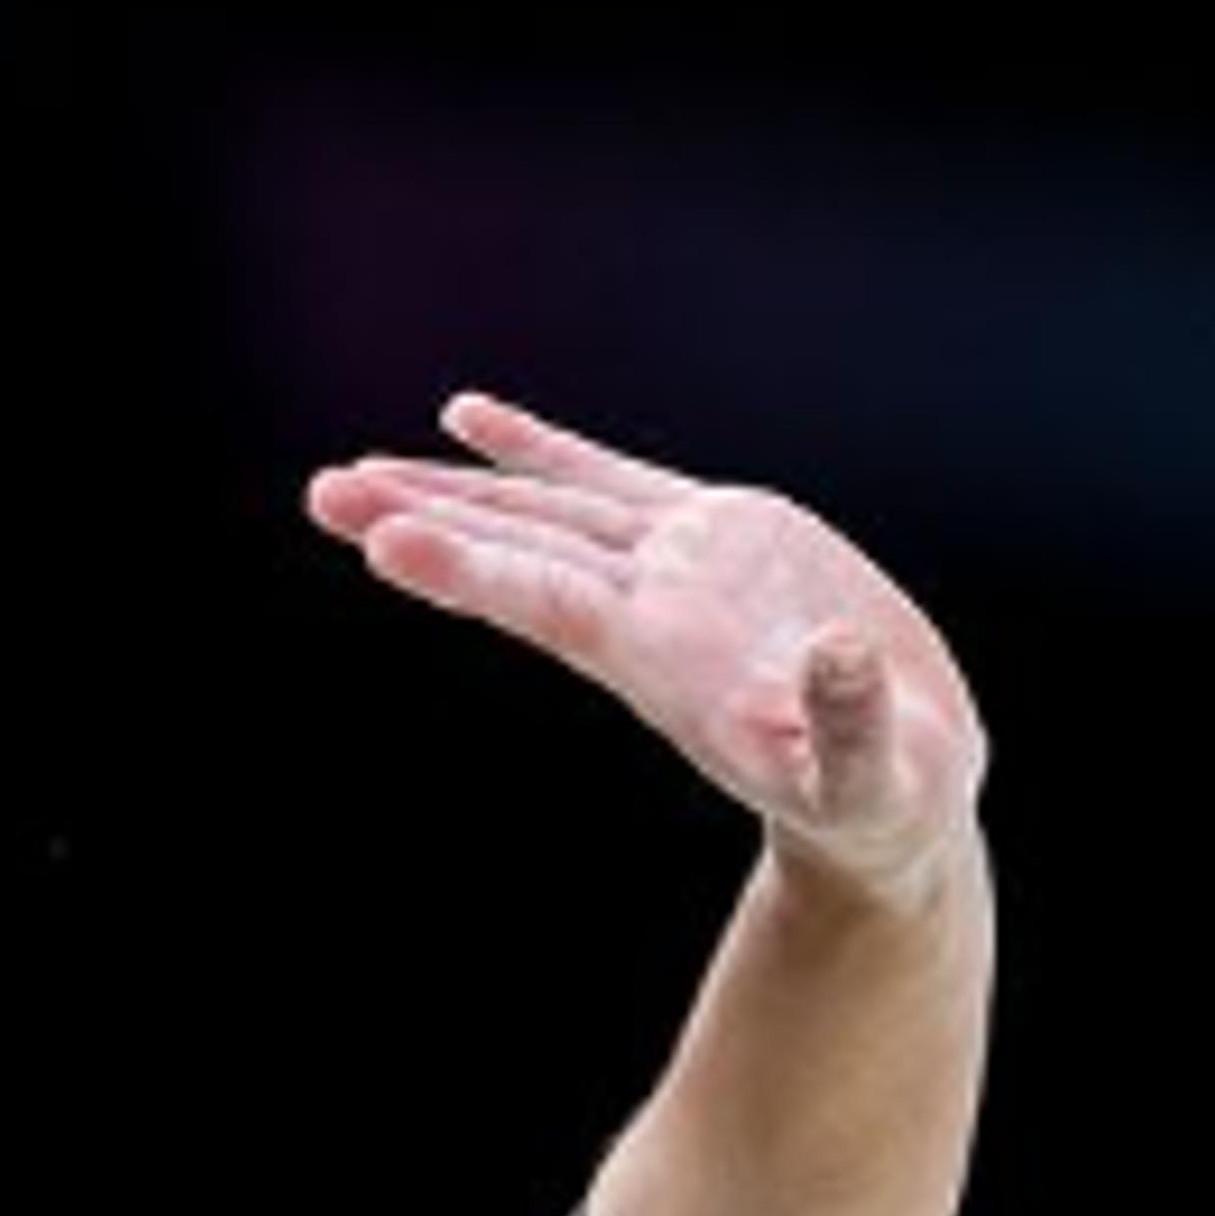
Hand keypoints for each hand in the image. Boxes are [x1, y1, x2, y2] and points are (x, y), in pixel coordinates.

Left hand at [304, 394, 987, 901]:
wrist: (892, 786)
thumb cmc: (877, 800)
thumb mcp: (871, 778)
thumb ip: (848, 726)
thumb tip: (835, 656)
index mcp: (667, 661)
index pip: (547, 603)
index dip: (468, 569)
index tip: (379, 542)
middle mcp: (648, 607)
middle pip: (515, 550)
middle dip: (421, 518)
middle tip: (322, 492)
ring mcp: (675, 565)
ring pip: (541, 510)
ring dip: (451, 486)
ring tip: (355, 468)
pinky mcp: (717, 531)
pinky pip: (605, 476)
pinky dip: (537, 446)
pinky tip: (464, 415)